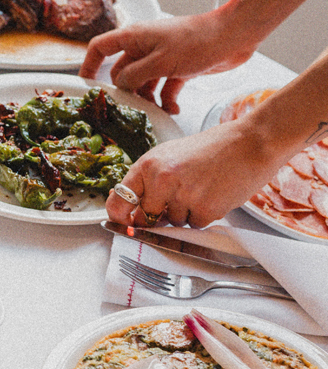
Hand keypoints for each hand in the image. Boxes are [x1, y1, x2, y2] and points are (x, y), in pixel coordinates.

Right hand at [81, 12, 252, 113]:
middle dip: (125, 92)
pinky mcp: (178, 67)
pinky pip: (164, 87)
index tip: (85, 87)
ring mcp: (161, 57)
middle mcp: (145, 46)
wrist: (235, 36)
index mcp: (134, 37)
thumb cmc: (198, 40)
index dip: (88, 66)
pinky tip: (173, 109)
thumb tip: (119, 86)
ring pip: (143, 83)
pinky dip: (166, 99)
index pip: (100, 48)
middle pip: (122, 72)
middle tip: (129, 111)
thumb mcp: (161, 62)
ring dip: (147, 99)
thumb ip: (135, 76)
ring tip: (155, 113)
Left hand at [104, 119, 286, 228]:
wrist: (250, 143)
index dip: (120, 217)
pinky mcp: (205, 209)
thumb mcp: (170, 155)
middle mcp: (161, 180)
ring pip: (174, 223)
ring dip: (187, 213)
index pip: (118, 201)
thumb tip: (134, 212)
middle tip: (181, 197)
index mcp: (147, 165)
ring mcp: (183, 196)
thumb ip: (150, 180)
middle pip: (147, 219)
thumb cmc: (211, 149)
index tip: (126, 222)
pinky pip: (196, 225)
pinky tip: (215, 194)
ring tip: (203, 187)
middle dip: (160, 216)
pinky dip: (204, 215)